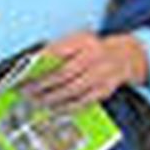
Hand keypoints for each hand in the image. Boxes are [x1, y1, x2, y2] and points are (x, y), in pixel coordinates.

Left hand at [21, 31, 147, 110]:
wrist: (124, 57)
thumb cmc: (92, 50)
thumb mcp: (77, 41)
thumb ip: (57, 50)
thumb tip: (32, 64)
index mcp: (83, 41)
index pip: (57, 52)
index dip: (39, 64)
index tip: (25, 73)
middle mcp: (94, 56)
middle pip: (63, 73)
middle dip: (42, 84)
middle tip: (27, 91)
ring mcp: (101, 74)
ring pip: (72, 90)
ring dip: (51, 98)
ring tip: (36, 101)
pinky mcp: (104, 90)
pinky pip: (82, 101)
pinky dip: (66, 107)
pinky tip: (54, 108)